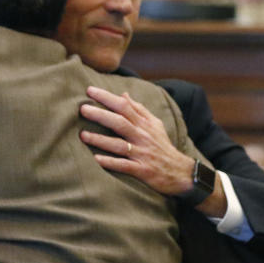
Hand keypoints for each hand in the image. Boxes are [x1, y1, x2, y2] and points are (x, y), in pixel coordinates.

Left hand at [79, 86, 198, 194]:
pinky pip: (124, 165)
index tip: (90, 90)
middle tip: (83, 109)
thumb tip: (123, 94)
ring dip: (100, 139)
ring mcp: (141, 154)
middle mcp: (142, 136)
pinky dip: (110, 162)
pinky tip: (96, 159)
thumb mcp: (155, 124)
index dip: (107, 97)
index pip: (124, 106)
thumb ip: (139, 109)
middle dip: (101, 114)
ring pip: (119, 144)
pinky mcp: (142, 170)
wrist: (181, 172)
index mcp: (144, 124)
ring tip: (82, 135)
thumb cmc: (163, 146)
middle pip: (120, 122)